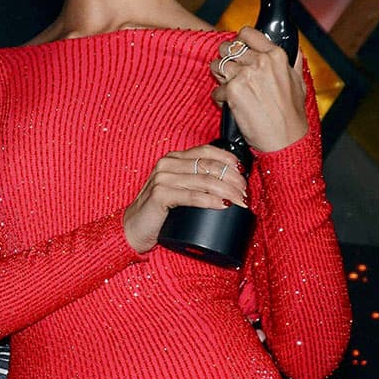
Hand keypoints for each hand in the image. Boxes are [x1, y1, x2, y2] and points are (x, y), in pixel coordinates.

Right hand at [124, 145, 247, 252]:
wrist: (133, 228)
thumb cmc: (159, 212)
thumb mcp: (178, 189)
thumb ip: (194, 181)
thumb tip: (229, 183)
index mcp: (173, 158)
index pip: (207, 150)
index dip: (228, 160)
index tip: (244, 173)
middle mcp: (167, 164)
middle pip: (209, 165)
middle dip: (233, 179)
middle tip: (245, 194)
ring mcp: (162, 178)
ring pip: (205, 180)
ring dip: (228, 191)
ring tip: (241, 202)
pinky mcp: (160, 195)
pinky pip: (192, 196)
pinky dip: (211, 200)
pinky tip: (223, 205)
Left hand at [211, 27, 307, 151]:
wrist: (285, 140)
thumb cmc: (292, 115)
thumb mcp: (298, 82)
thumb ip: (292, 62)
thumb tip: (293, 47)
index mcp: (276, 55)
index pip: (246, 33)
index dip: (239, 41)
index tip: (238, 51)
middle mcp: (260, 62)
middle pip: (227, 48)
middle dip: (226, 60)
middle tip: (232, 75)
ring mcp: (245, 75)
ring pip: (216, 65)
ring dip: (220, 78)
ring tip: (231, 90)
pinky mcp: (232, 91)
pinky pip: (216, 89)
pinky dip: (220, 99)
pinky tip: (232, 106)